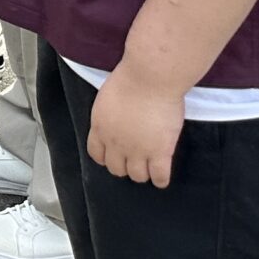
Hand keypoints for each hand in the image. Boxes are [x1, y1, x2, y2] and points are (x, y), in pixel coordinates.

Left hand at [89, 62, 186, 186]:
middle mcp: (115, 143)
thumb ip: (109, 115)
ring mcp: (137, 150)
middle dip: (124, 167)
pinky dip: (161, 180)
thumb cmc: (129, 79)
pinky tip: (162, 176)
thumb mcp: (107, 98)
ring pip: (137, 176)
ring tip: (149, 168)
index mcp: (100, 127)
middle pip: (116, 169)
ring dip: (143, 173)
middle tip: (134, 161)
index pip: (96, 154)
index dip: (106, 158)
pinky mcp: (160, 152)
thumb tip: (116, 120)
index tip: (114, 156)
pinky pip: (159, 177)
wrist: (149, 79)